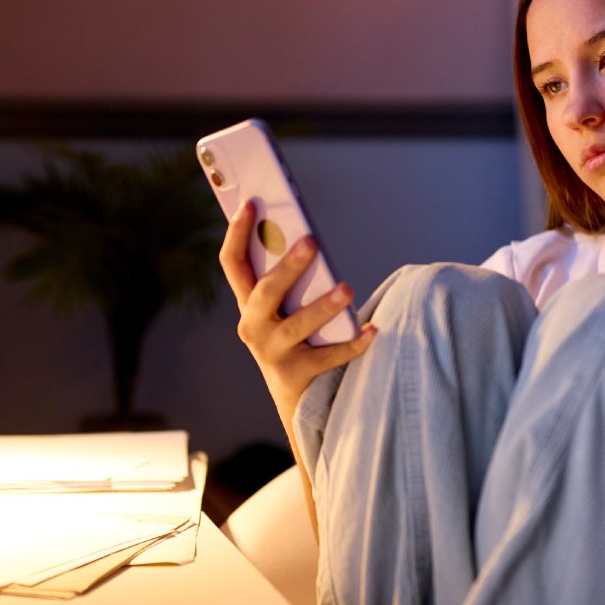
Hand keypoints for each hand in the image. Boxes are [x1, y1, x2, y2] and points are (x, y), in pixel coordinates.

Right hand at [218, 199, 375, 418]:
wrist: (295, 401)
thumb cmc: (295, 340)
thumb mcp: (282, 311)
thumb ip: (289, 281)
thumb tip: (308, 238)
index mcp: (247, 304)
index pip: (232, 264)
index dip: (236, 233)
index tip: (250, 203)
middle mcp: (252, 327)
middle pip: (265, 291)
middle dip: (288, 267)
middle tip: (311, 242)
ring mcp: (271, 352)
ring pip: (297, 325)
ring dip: (323, 305)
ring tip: (347, 289)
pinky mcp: (295, 374)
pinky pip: (328, 356)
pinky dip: (353, 343)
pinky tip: (372, 329)